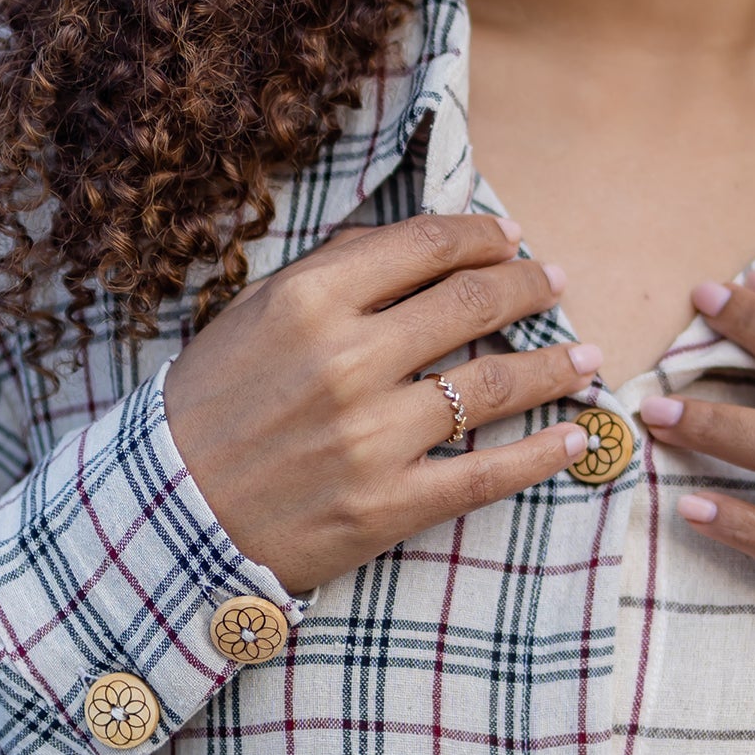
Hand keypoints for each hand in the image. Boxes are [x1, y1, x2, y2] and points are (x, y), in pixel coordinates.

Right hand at [162, 213, 602, 595]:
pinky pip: (487, 474)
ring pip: (495, 386)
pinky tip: (576, 438)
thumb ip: (326, 273)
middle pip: (472, 305)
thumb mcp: (249, 317)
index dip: (481, 236)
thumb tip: (402, 241)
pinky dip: (542, 454)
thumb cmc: (208, 409)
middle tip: (556, 284)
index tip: (510, 239)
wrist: (167, 518)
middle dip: (530, 287)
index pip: (424, 246)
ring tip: (587, 355)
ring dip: (556, 365)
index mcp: (309, 302)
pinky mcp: (388, 505)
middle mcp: (347, 362)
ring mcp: (372, 438)